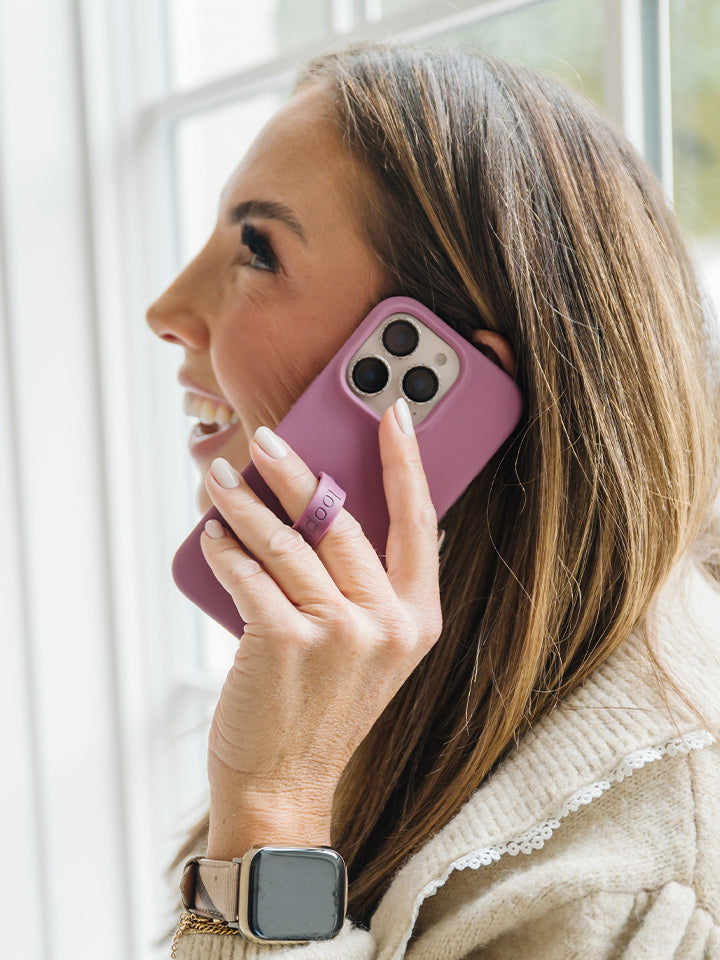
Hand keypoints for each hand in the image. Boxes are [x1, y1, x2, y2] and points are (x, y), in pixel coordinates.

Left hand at [199, 401, 442, 856]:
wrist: (285, 784)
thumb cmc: (321, 710)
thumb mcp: (366, 651)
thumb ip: (363, 586)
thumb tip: (323, 505)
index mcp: (417, 618)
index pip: (419, 520)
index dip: (406, 460)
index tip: (392, 411)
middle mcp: (388, 623)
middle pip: (340, 519)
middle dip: (296, 470)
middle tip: (266, 438)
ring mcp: (341, 633)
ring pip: (286, 540)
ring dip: (244, 503)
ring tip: (221, 479)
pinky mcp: (288, 642)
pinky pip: (249, 575)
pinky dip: (223, 549)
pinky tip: (210, 534)